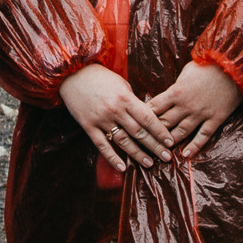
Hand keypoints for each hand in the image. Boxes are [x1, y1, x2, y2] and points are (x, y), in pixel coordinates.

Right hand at [58, 57, 176, 175]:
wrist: (72, 74)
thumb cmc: (100, 77)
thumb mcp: (121, 84)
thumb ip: (133, 101)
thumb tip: (146, 115)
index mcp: (126, 98)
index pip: (148, 118)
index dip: (160, 131)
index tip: (170, 142)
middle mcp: (115, 110)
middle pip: (139, 132)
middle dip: (155, 146)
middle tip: (166, 158)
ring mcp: (101, 120)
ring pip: (123, 141)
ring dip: (137, 154)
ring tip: (149, 164)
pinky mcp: (88, 126)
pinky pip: (102, 145)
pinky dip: (112, 158)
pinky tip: (122, 168)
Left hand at [147, 57, 242, 159]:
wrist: (232, 67)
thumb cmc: (207, 65)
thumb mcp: (185, 72)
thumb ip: (176, 87)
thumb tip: (167, 95)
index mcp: (176, 92)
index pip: (155, 107)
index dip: (145, 116)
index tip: (138, 123)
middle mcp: (185, 105)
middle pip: (165, 122)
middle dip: (154, 133)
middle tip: (145, 142)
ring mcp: (200, 113)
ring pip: (181, 132)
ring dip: (170, 142)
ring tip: (162, 151)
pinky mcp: (215, 118)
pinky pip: (203, 135)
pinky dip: (194, 146)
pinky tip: (186, 154)